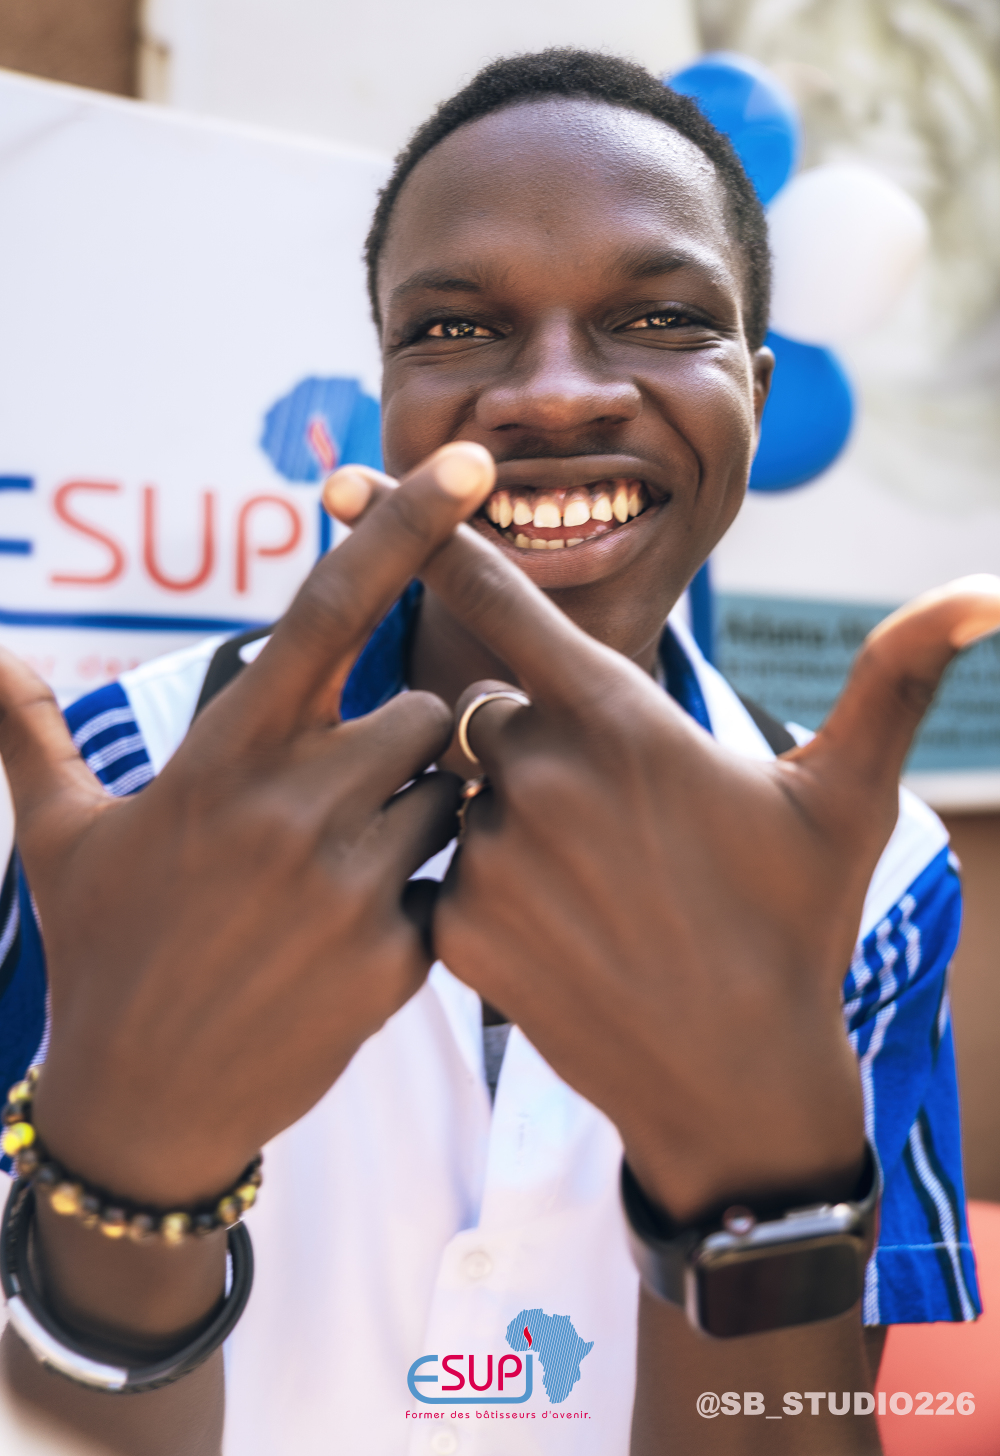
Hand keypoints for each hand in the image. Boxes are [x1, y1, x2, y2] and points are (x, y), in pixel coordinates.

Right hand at [0, 442, 493, 1206]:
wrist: (143, 1106)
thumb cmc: (103, 951)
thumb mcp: (59, 836)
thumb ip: (27, 729)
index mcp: (222, 758)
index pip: (329, 613)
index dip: (403, 530)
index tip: (468, 465)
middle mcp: (295, 809)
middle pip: (425, 713)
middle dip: (411, 736)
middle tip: (361, 785)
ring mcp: (352, 889)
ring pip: (450, 798)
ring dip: (423, 813)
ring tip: (351, 865)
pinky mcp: (398, 963)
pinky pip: (452, 888)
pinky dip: (424, 897)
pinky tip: (357, 939)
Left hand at [327, 471, 999, 1220]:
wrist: (737, 1083)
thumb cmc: (794, 925)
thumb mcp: (847, 798)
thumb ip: (893, 680)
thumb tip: (986, 590)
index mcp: (621, 721)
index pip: (503, 604)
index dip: (428, 539)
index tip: (338, 487)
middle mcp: (542, 776)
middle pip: (488, 714)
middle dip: (532, 744)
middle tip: (612, 821)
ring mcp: (493, 857)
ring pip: (466, 796)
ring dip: (512, 819)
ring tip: (594, 886)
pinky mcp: (459, 929)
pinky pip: (446, 875)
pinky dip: (488, 889)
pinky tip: (561, 932)